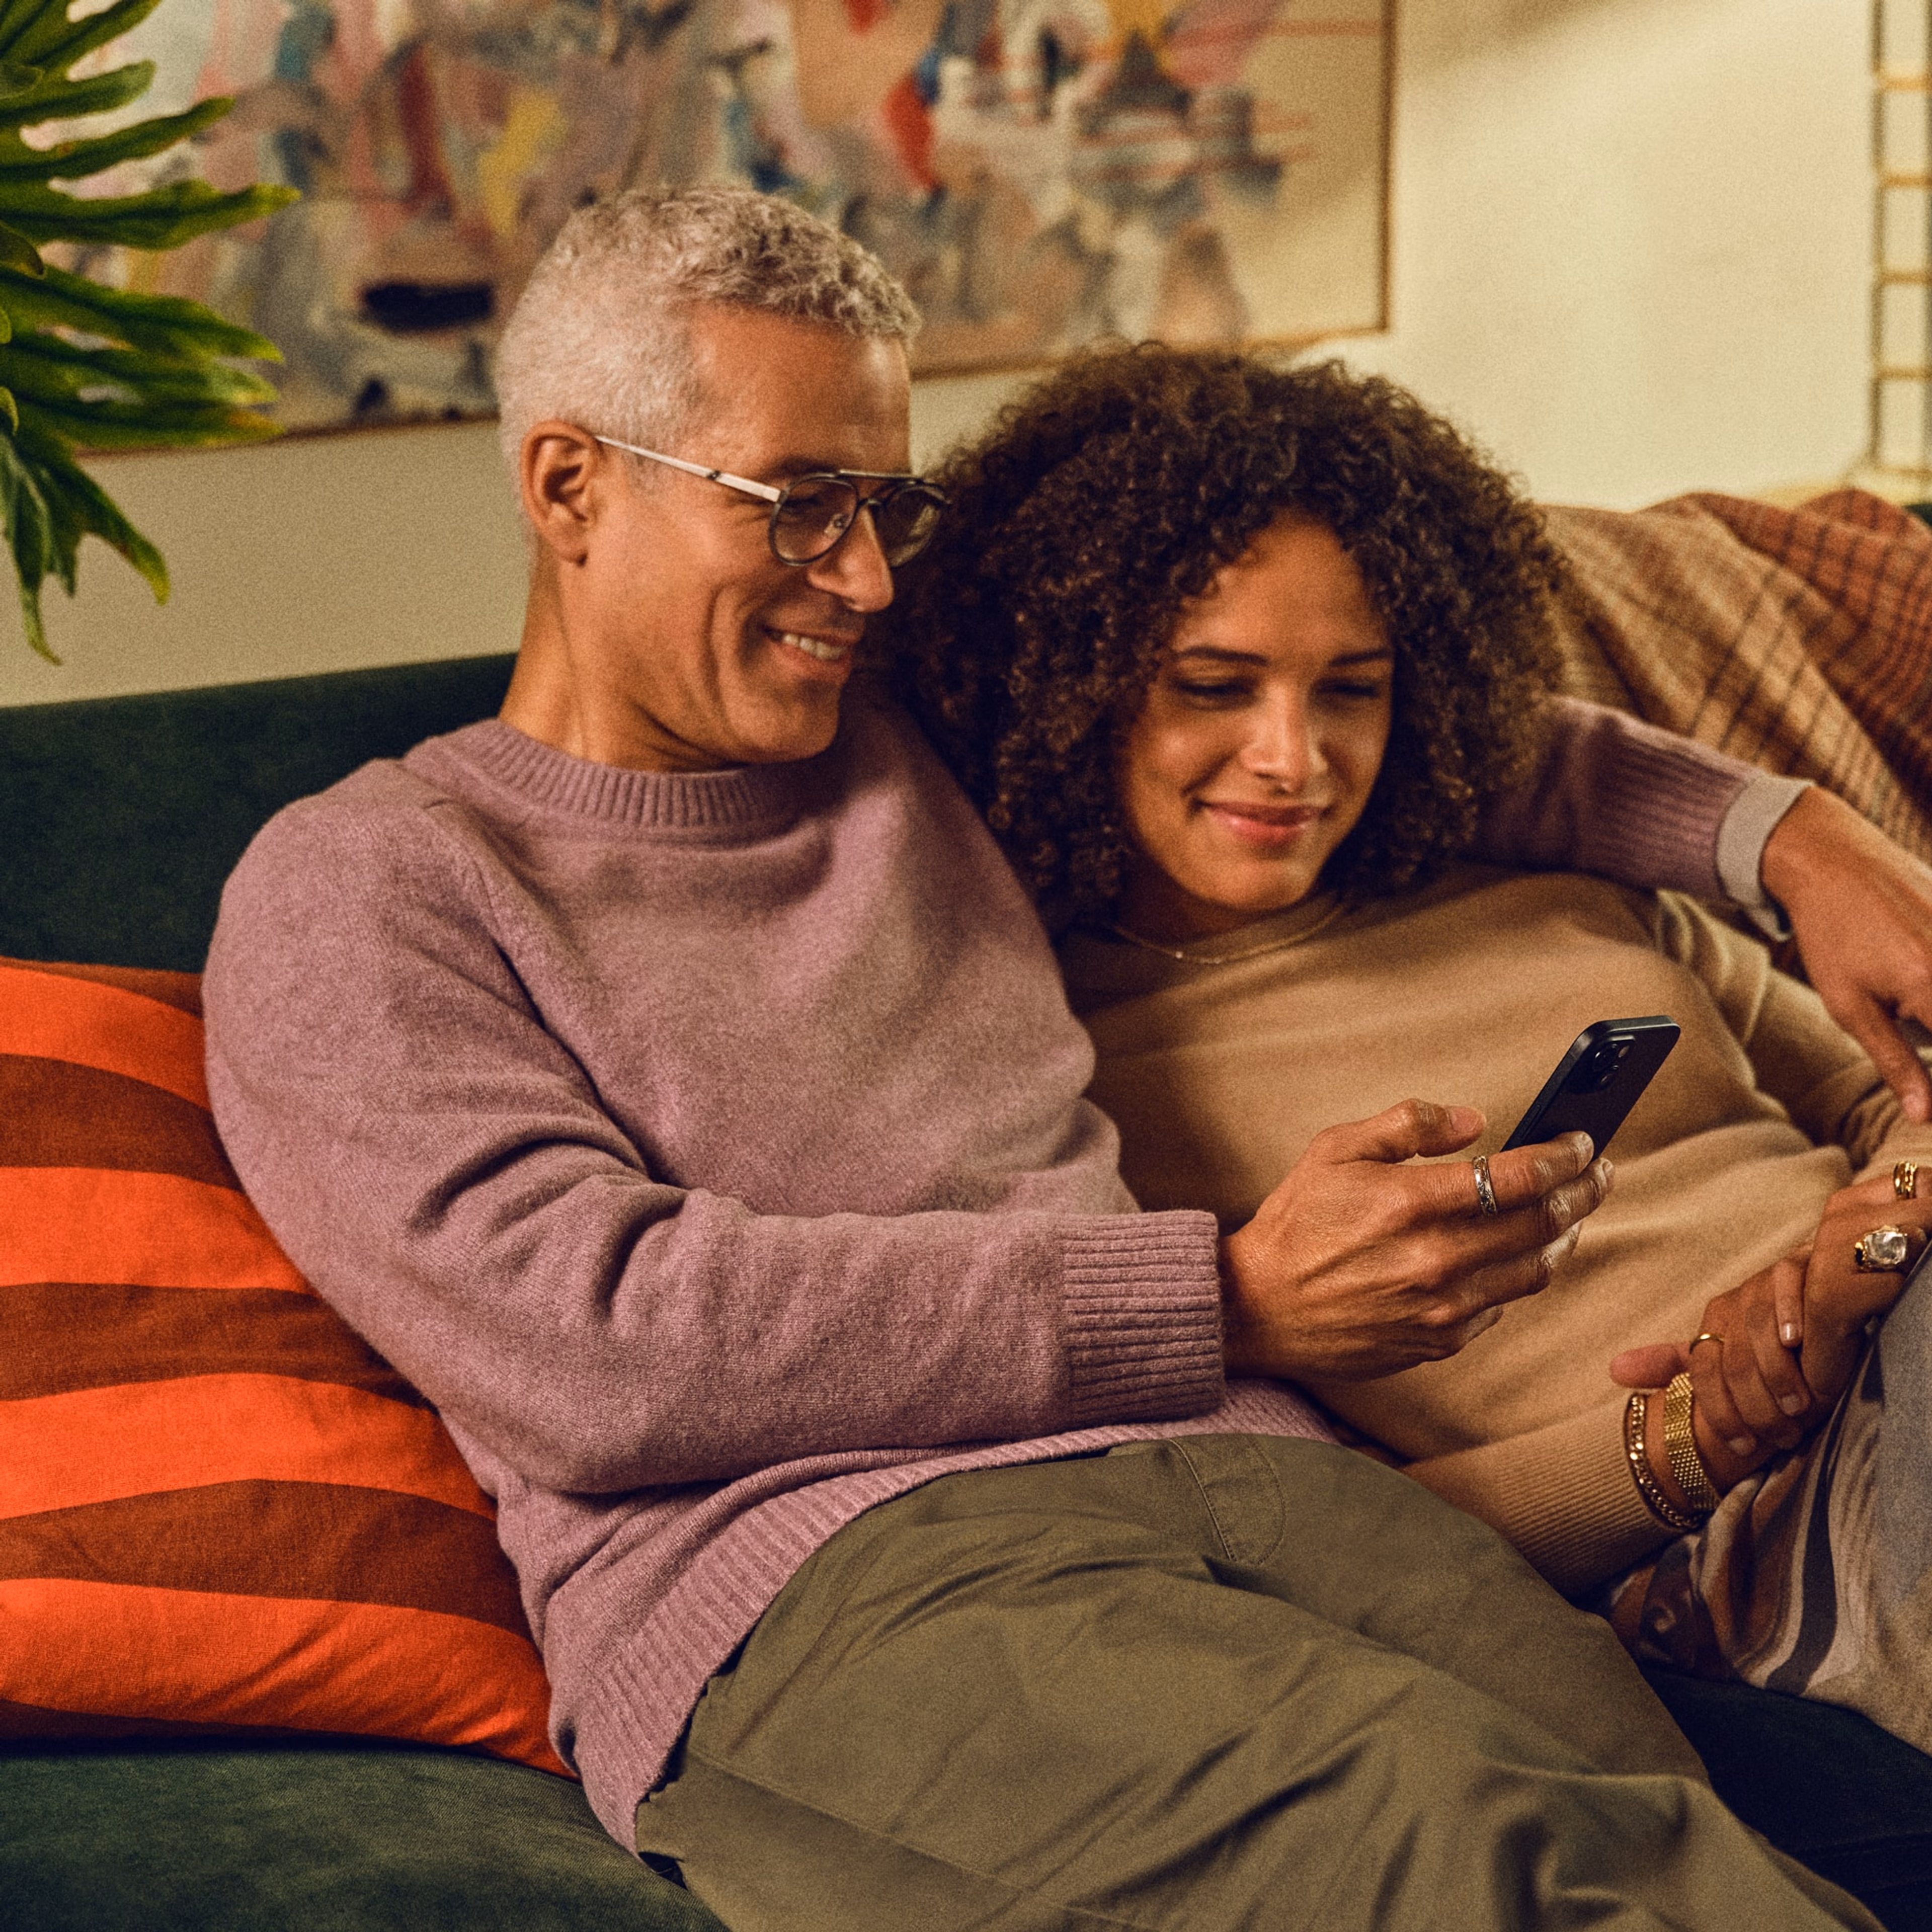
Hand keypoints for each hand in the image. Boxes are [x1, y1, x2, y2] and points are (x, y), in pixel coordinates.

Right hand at [1220, 1099, 1611, 1381]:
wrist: (1257, 1307)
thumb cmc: (1294, 1224)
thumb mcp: (1334, 1150)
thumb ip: (1407, 1124)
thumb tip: (1473, 1121)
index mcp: (1410, 1202)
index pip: (1519, 1176)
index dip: (1564, 1156)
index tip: (1582, 1143)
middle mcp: (1435, 1258)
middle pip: (1542, 1224)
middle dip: (1583, 1192)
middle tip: (1598, 1174)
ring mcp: (1441, 1306)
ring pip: (1535, 1270)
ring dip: (1564, 1236)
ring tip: (1570, 1214)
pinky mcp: (1439, 1341)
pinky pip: (1502, 1306)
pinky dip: (1520, 1276)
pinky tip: (1516, 1256)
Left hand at [1611, 1173, 1930, 1485]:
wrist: (1833, 1290)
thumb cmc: (1787, 1340)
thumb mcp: (1730, 1356)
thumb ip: (1679, 1364)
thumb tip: (1614, 1371)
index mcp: (1717, 1322)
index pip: (1703, 1371)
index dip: (1720, 1411)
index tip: (1740, 1445)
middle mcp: (1737, 1301)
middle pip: (1732, 1359)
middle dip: (1754, 1404)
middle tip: (1781, 1433)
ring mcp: (1769, 1282)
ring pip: (1757, 1331)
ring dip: (1777, 1375)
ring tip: (1800, 1407)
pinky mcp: (1804, 1264)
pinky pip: (1789, 1286)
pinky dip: (1790, 1316)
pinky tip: (1799, 1342)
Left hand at [1762, 787, 1931, 1123]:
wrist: (1833, 862)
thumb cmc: (1832, 936)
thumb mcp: (1850, 1006)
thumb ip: (1894, 1062)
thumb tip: (1924, 1114)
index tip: (1927, 1097)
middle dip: (1929, 1035)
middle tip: (1905, 1025)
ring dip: (1929, 1015)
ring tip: (1905, 1008)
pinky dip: (1930, 980)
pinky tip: (1912, 977)